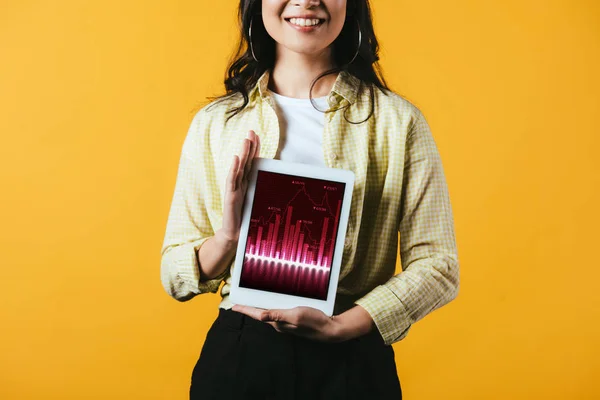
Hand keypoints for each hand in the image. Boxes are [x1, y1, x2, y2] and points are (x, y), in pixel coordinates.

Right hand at [218, 130, 260, 243]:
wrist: (234, 234)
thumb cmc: (245, 219)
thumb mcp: (257, 202)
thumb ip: (263, 192)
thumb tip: (280, 183)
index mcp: (246, 183)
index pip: (251, 163)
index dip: (254, 149)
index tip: (258, 136)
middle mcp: (239, 183)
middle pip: (245, 161)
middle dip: (249, 146)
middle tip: (252, 131)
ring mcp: (234, 189)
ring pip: (239, 168)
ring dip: (243, 153)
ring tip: (246, 140)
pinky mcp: (230, 197)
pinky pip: (232, 181)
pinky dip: (233, 169)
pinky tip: (236, 158)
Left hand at [231, 304, 375, 342]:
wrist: (329, 329)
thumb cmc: (313, 321)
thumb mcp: (295, 315)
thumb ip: (277, 315)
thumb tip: (260, 315)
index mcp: (277, 322)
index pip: (257, 314)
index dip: (245, 309)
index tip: (234, 305)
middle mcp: (279, 323)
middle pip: (261, 313)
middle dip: (250, 307)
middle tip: (240, 300)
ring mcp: (286, 322)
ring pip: (269, 312)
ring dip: (260, 305)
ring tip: (252, 299)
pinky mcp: (293, 319)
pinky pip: (278, 311)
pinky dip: (272, 305)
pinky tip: (274, 300)